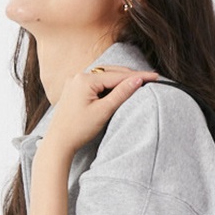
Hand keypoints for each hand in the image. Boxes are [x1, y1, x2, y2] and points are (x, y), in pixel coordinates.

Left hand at [41, 66, 159, 153]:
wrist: (58, 142)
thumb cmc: (79, 129)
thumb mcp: (103, 111)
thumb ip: (121, 93)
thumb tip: (138, 80)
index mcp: (85, 79)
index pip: (118, 75)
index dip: (138, 76)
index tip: (156, 76)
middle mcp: (78, 76)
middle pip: (111, 72)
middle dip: (130, 75)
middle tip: (151, 78)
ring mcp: (75, 82)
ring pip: (104, 76)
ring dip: (120, 79)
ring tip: (138, 82)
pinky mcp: (74, 89)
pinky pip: (96, 82)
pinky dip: (109, 85)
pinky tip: (119, 88)